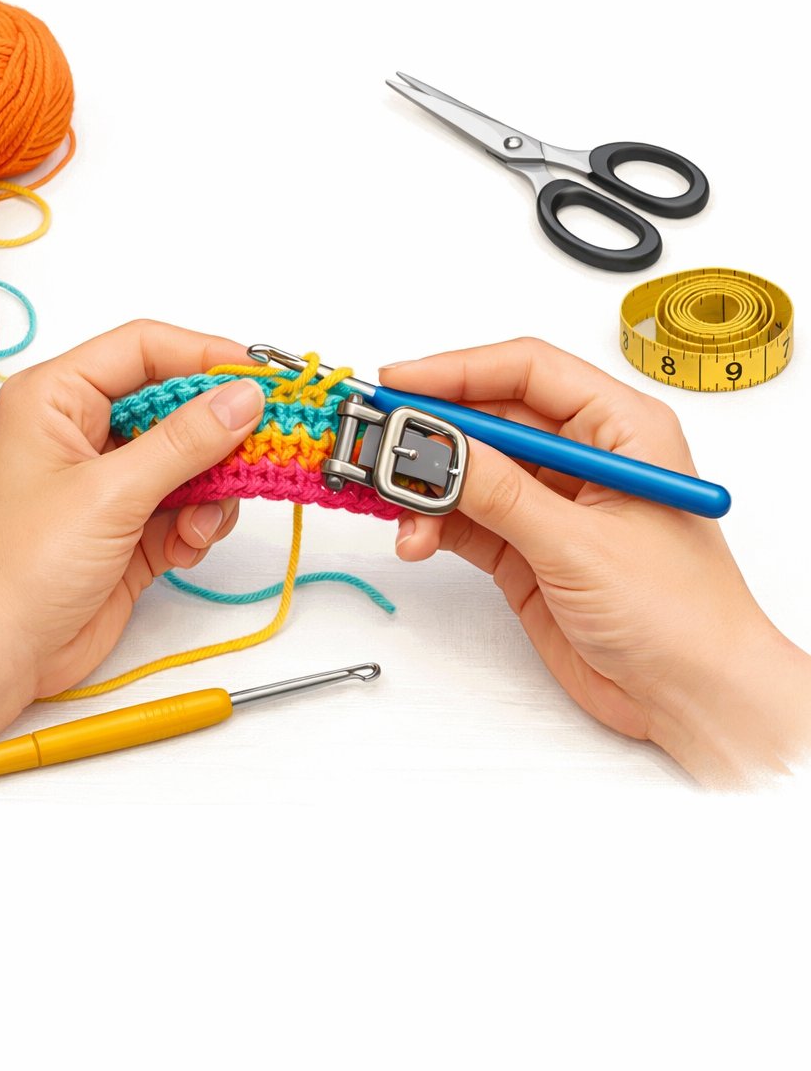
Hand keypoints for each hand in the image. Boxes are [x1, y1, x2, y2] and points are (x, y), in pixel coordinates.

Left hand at [0, 321, 264, 772]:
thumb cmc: (22, 567)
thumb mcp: (111, 494)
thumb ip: (186, 441)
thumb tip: (245, 397)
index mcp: (55, 398)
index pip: (143, 348)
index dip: (204, 355)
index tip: (261, 376)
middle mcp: (80, 430)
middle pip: (174, 404)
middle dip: (216, 433)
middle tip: (261, 447)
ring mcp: (106, 481)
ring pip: (189, 459)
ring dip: (209, 491)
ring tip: (199, 525)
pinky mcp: (127, 527)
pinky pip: (185, 506)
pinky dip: (195, 526)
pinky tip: (182, 550)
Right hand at [382, 340, 810, 785]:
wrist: (694, 700)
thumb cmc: (680, 616)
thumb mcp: (581, 545)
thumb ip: (500, 493)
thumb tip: (433, 445)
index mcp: (621, 428)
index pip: (529, 373)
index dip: (460, 371)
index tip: (400, 382)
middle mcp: (585, 457)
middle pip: (491, 418)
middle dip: (431, 432)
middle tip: (376, 442)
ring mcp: (553, 504)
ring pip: (471, 470)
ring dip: (427, 488)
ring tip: (396, 509)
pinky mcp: (528, 549)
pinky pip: (467, 518)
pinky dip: (433, 525)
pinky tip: (416, 540)